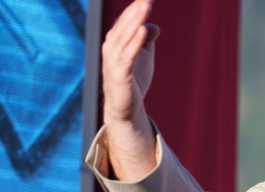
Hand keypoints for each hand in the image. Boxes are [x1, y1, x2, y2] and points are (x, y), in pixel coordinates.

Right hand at [100, 0, 159, 177]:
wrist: (126, 109)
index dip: (136, 7)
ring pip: (125, 36)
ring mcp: (113, 61)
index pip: (127, 20)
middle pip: (125, 24)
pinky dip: (135, 42)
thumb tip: (153, 25)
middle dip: (136, 9)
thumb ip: (146, 38)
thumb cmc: (133, 80)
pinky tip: (143, 30)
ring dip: (135, 20)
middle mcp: (111, 48)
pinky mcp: (118, 75)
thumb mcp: (143, 55)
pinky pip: (127, 55)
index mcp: (116, 41)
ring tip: (146, 6)